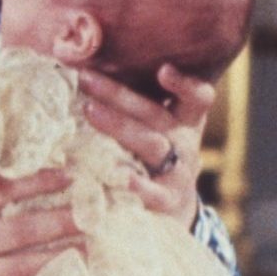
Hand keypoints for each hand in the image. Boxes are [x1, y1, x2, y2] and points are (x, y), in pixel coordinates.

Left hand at [75, 64, 211, 228]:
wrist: (170, 211)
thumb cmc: (148, 157)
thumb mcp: (151, 128)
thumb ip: (129, 102)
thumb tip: (80, 64)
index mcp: (183, 122)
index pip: (196, 98)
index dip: (185, 84)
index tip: (164, 70)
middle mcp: (184, 144)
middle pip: (155, 115)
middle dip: (118, 94)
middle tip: (85, 78)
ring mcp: (178, 173)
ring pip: (151, 144)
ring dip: (119, 126)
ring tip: (89, 110)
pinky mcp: (166, 201)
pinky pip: (151, 191)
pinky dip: (134, 182)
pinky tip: (114, 172)